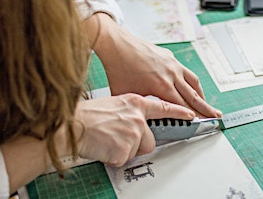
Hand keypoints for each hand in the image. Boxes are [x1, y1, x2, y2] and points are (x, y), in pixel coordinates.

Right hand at [74, 94, 194, 166]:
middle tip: (116, 138)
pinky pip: (123, 160)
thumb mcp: (114, 104)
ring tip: (107, 140)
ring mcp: (133, 133)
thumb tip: (137, 126)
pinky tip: (103, 147)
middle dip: (136, 144)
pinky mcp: (126, 148)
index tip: (191, 114)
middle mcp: (138, 117)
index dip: (179, 112)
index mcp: (135, 103)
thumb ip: (130, 113)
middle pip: (149, 140)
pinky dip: (113, 158)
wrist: (71, 125)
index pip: (163, 108)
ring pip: (137, 151)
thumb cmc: (87, 115)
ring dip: (123, 151)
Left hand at [86, 13, 221, 117]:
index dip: (194, 115)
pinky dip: (191, 81)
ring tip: (206, 103)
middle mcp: (172, 75)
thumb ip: (139, 108)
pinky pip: (186, 72)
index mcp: (162, 86)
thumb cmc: (119, 69)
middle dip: (206, 108)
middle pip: (194, 95)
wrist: (118, 46)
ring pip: (193, 82)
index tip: (201, 122)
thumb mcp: (128, 96)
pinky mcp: (170, 57)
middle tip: (216, 115)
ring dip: (201, 94)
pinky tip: (190, 86)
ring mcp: (173, 65)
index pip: (183, 105)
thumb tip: (142, 120)